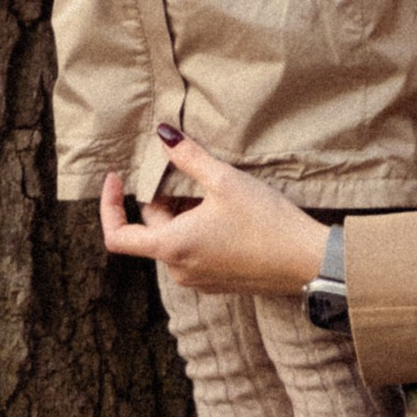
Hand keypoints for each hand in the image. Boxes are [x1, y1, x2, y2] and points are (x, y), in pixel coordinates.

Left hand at [100, 130, 328, 295]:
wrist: (307, 261)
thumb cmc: (265, 221)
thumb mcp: (224, 181)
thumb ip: (188, 156)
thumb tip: (162, 134)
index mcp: (172, 247)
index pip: (117, 236)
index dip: (109, 205)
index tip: (117, 178)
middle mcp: (179, 270)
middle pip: (152, 230)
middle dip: (162, 198)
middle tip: (186, 170)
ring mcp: (198, 280)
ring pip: (174, 240)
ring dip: (181, 213)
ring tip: (210, 189)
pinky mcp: (218, 282)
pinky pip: (192, 252)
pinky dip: (196, 229)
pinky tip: (225, 212)